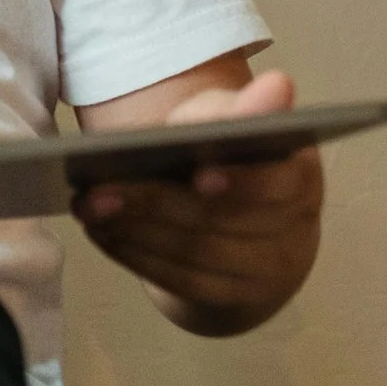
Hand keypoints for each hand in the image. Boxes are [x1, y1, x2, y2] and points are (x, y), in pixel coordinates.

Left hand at [72, 69, 323, 336]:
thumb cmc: (229, 153)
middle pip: (221, 221)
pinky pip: (183, 282)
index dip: (242, 181)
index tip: (201, 174)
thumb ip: (236, 111)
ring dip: (136, 231)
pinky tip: (101, 232)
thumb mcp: (229, 120)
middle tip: (97, 190)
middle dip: (155, 204)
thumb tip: (278, 86)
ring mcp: (266, 271)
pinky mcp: (234, 298)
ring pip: (196, 255)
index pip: (278, 183)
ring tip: (88, 207)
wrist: (245, 214)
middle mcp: (293, 230)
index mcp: (298, 174)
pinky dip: (137, 255)